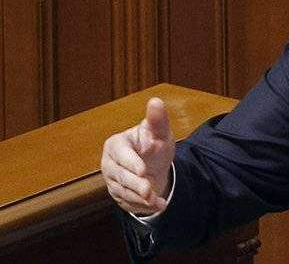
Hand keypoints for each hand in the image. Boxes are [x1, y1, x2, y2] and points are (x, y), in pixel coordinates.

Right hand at [101, 97, 174, 215]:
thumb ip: (158, 120)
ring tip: (157, 200)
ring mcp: (112, 181)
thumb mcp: (160, 132)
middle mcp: (109, 163)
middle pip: (120, 176)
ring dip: (140, 198)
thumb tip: (156, 101)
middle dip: (136, 184)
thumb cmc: (155, 144)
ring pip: (123, 192)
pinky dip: (143, 206)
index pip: (121, 154)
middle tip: (149, 190)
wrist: (155, 165)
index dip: (131, 163)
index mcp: (116, 144)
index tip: (142, 170)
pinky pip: (127, 203)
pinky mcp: (118, 195)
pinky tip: (157, 206)